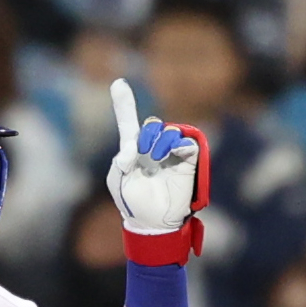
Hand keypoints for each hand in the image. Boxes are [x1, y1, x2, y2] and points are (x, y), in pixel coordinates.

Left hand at [106, 78, 199, 233]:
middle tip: (143, 157)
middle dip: (146, 137)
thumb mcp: (118, 182)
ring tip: (155, 161)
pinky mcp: (187, 160)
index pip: (129, 123)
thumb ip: (119, 162)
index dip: (124, 103)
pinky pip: (187, 141)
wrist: (153, 223)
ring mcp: (171, 153)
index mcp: (133, 151)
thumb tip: (132, 147)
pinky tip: (171, 154)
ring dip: (160, 143)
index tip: (118, 83)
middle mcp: (153, 148)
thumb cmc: (133, 204)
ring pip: (168, 131)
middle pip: (151, 125)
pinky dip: (178, 144)